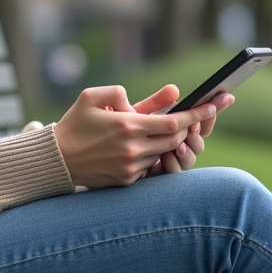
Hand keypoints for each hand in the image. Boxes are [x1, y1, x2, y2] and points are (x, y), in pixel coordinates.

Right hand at [54, 85, 217, 188]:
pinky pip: (149, 166)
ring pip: (163, 153)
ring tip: (149, 130)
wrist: (57, 159)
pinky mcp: (127, 180)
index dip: (197, 115)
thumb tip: (163, 93)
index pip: (174, 122)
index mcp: (127, 126)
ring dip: (165, 141)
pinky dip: (150, 154)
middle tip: (191, 118)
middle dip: (186, 129)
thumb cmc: (75, 123)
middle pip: (176, 140)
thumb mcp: (92, 97)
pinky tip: (134, 146)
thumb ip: (121, 92)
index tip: (215, 106)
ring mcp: (131, 168)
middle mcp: (133, 149)